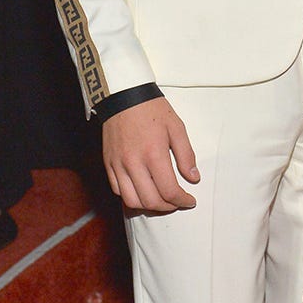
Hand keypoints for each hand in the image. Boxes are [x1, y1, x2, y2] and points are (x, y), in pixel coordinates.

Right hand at [102, 96, 199, 211]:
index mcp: (154, 154)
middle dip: (168, 207)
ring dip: (149, 206)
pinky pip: (117, 190)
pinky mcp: (108, 164)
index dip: (182, 201)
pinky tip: (143, 191)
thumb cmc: (152, 109)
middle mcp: (134, 163)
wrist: (123, 96)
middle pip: (151, 200)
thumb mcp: (177, 127)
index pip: (169, 190)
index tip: (190, 200)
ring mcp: (118, 165)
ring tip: (161, 201)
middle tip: (177, 202)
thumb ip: (186, 155)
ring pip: (132, 201)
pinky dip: (131, 197)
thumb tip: (193, 178)